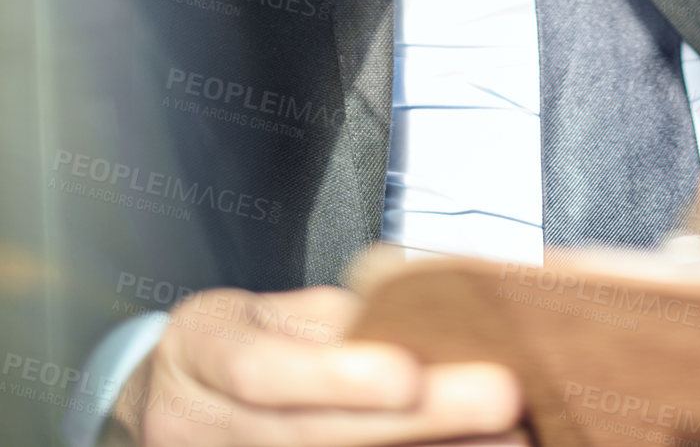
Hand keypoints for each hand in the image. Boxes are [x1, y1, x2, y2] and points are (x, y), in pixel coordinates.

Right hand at [108, 284, 522, 445]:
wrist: (158, 411)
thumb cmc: (226, 347)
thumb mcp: (258, 309)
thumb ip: (328, 314)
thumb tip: (416, 297)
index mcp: (201, 355)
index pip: (260, 371)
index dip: (333, 376)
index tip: (408, 370)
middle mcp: (203, 429)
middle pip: (312, 437)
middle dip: (416, 422)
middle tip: (500, 397)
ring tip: (509, 442)